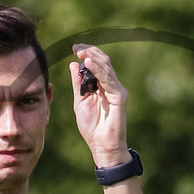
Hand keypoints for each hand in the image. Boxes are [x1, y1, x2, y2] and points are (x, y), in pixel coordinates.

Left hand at [70, 44, 130, 166]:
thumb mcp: (80, 102)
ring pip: (106, 68)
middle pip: (103, 61)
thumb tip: (73, 64)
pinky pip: (108, 80)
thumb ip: (78, 84)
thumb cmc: (92, 127)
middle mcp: (110, 85)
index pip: (96, 63)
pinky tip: (88, 64)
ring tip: (81, 52)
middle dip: (90, 52)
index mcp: (101, 86)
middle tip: (77, 47)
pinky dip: (98, 71)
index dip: (87, 53)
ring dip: (93, 58)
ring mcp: (116, 90)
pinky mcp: (120, 96)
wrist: (101, 145)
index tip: (74, 48)